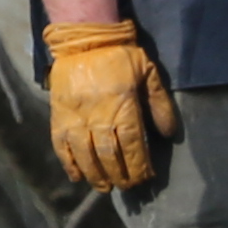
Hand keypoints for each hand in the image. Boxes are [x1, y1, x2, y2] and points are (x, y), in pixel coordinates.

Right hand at [44, 18, 173, 192]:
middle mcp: (98, 115)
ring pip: (86, 154)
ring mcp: (76, 117)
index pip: (132, 144)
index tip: (145, 178)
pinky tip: (78, 176)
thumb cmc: (120, 56)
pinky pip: (62, 145)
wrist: (84, 39)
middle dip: (120, 175)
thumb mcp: (148, 73)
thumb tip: (169, 133)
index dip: (138, 165)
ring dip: (96, 175)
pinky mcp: (59, 116)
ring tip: (105, 187)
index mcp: (123, 105)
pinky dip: (69, 164)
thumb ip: (159, 103)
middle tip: (127, 187)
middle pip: (109, 154)